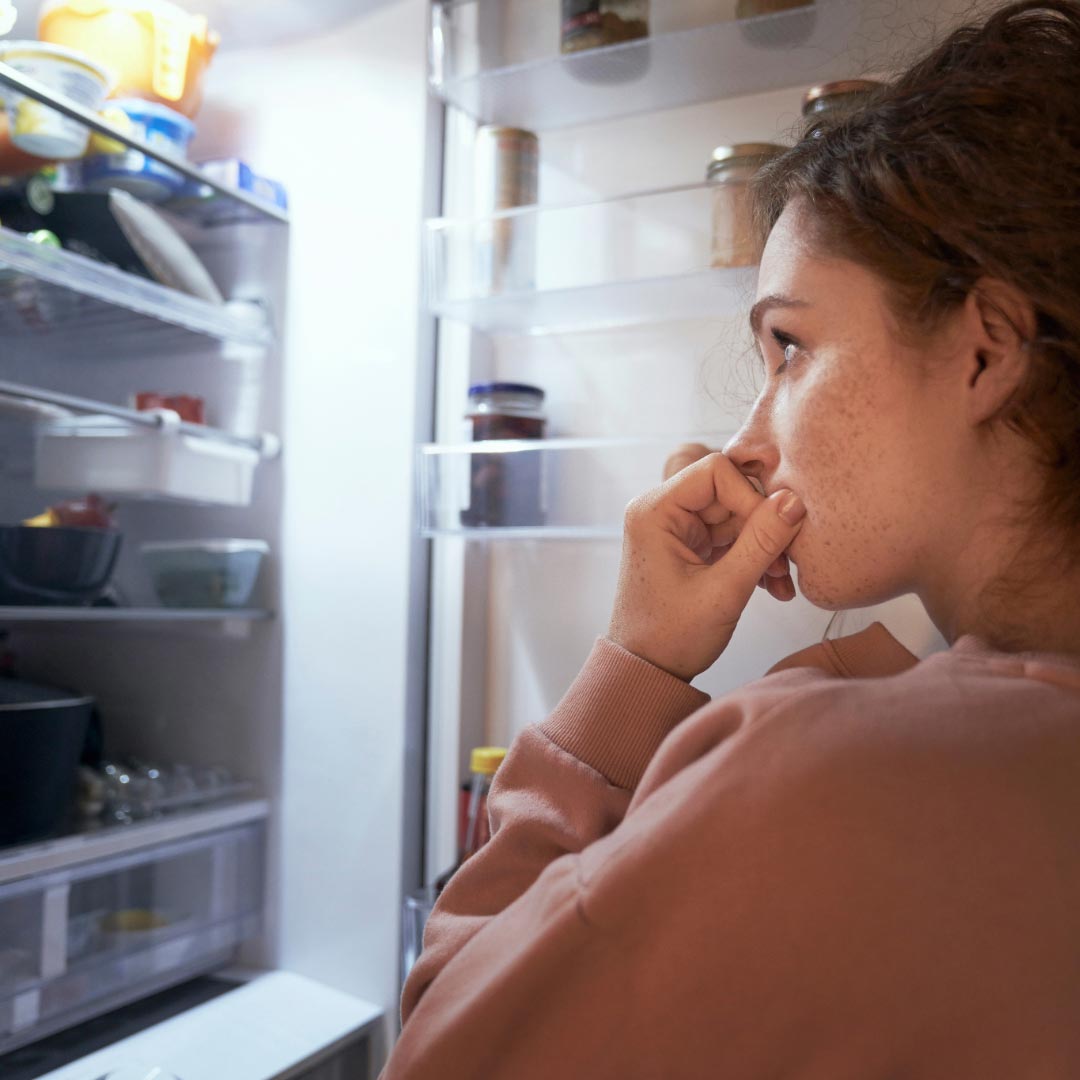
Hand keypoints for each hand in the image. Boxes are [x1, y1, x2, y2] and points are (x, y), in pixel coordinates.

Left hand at [608, 449, 806, 681]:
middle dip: (763, 524)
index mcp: (654, 510)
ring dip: (764, 544)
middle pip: (729, 490)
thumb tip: (795, 500)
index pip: (716, 470)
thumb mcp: (724, 590)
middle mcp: (661, 510)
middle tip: (785, 562)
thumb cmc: (671, 637)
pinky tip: (773, 586)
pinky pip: (731, 536)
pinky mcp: (690, 547)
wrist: (647, 672)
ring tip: (782, 581)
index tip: (773, 533)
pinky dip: (754, 556)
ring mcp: (676, 529)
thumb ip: (761, 542)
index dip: (751, 497)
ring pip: (736, 515)